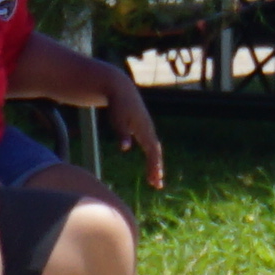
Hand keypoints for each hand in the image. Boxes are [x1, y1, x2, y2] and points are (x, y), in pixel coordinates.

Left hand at [106, 81, 167, 195]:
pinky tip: (150, 165)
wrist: (120, 89)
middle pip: (156, 152)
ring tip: (154, 179)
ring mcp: (146, 129)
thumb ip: (122, 134)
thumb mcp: (117, 120)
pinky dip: (152, 157)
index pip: (153, 151)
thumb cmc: (118, 105)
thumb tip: (124, 148)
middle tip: (157, 185)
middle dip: (157, 169)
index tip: (155, 179)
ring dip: (155, 164)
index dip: (154, 165)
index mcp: (144, 129)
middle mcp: (149, 130)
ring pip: (154, 150)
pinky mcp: (142, 128)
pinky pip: (150, 146)